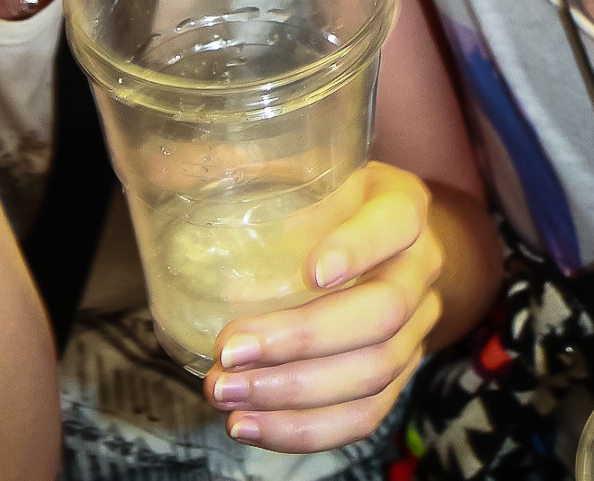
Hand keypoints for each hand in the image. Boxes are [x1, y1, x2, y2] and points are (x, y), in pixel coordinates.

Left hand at [205, 161, 442, 453]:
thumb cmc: (334, 199)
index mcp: (402, 205)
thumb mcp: (312, 169)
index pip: (393, 224)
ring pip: (373, 373)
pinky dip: (305, 429)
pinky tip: (251, 424)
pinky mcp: (399, 375)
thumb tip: (173, 163)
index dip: (357, 248)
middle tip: (232, 349)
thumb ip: (258, 167)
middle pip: (381, 313)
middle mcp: (420, 267)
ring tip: (227, 391)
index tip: (308, 271)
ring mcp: (417, 328)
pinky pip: (364, 416)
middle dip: (302, 339)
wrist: (391, 242)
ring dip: (293, 393)